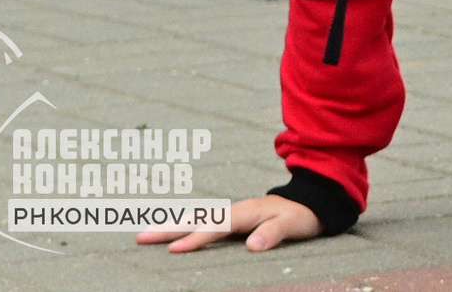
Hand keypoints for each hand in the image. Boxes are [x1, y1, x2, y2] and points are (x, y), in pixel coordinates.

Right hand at [135, 194, 320, 253]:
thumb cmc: (300, 215)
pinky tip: (170, 233)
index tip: (174, 249)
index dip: (196, 238)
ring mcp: (231, 213)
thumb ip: (273, 233)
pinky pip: (202, 221)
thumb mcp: (292, 225)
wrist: (310, 202)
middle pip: (197, 219)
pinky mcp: (231, 219)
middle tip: (141, 237)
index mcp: (246, 212)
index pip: (216, 227)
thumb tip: (252, 245)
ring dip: (171, 225)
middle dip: (169, 228)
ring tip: (145, 234)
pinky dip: (184, 225)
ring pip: (196, 218)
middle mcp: (234, 210)